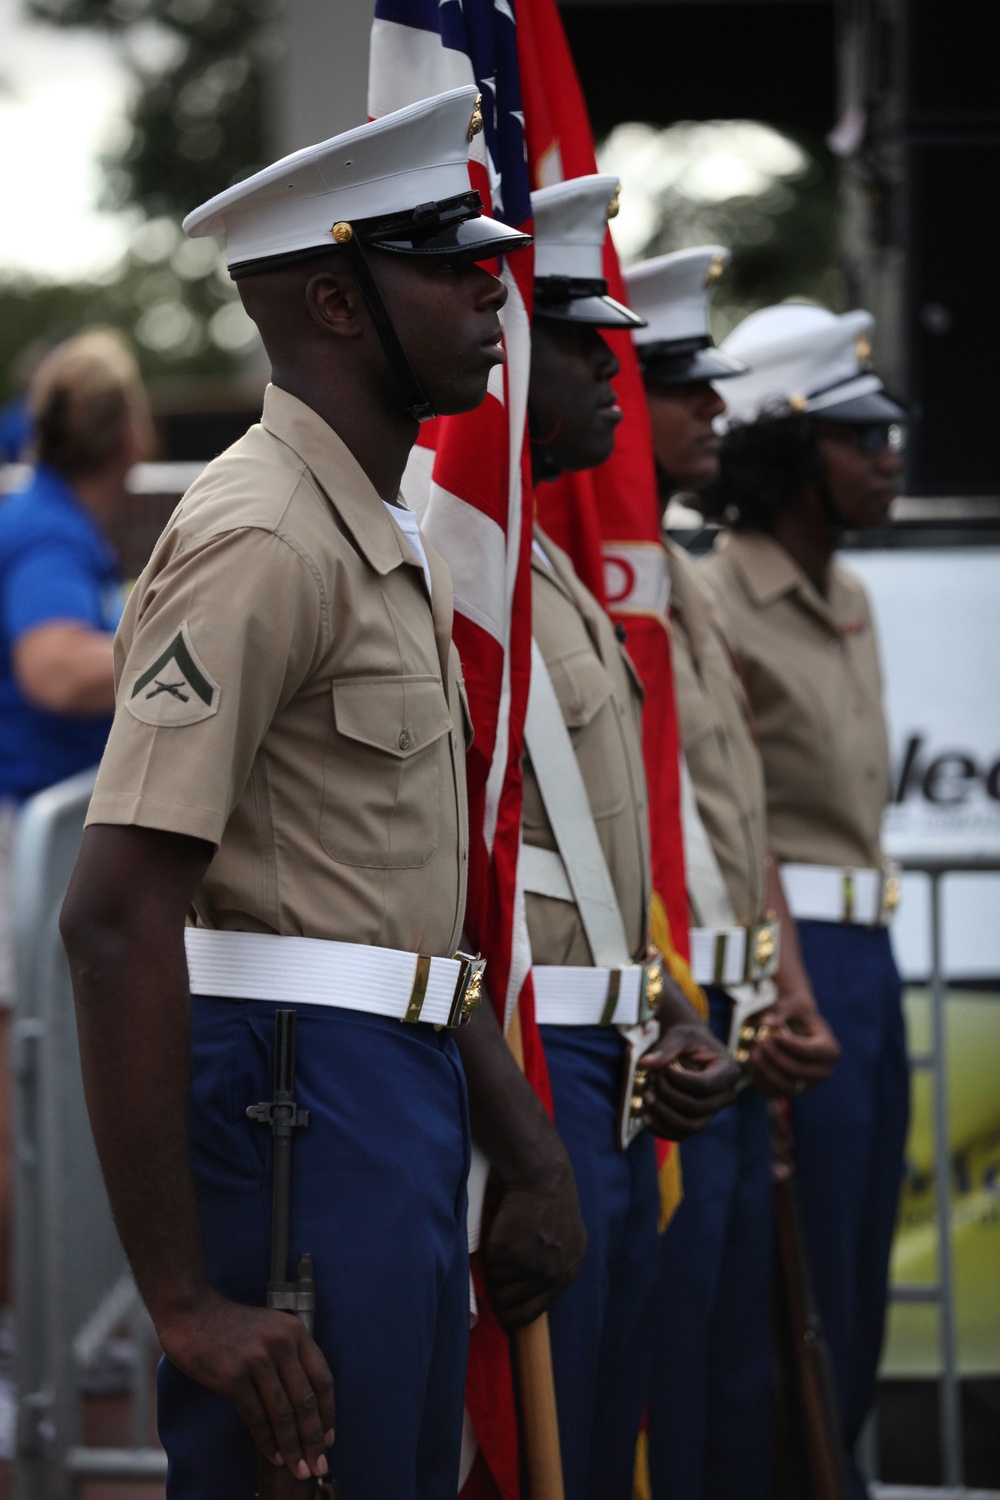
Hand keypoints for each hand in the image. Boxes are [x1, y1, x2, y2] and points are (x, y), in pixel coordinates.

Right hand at [157, 1289, 334, 1479]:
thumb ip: (290, 1356)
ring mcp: (257, 1360)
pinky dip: (267, 1441)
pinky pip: (255, 1416)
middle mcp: (281, 1343)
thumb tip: (306, 1405)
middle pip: (305, 1400)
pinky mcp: (233, 1376)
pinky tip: (274, 1456)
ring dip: (292, 1446)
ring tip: (299, 1468)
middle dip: (314, 1438)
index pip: (322, 1378)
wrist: (192, 1312)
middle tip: (319, 1465)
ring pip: (282, 1413)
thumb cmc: (231, 1325)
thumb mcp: (271, 1328)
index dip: (328, 1413)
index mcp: (295, 1331)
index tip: (329, 1438)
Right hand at [482, 1157, 586, 1331]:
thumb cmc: (548, 1199)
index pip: (536, 1309)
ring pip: (496, 1282)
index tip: (501, 1318)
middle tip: (499, 1266)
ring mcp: (530, 1264)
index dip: (515, 1315)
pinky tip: (503, 1226)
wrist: (541, 1171)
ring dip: (495, 1264)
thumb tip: (523, 1300)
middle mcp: (552, 1273)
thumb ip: (551, 1266)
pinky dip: (489, 1247)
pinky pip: (486, 1264)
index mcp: (568, 1271)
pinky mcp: (507, 1252)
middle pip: (511, 1301)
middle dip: (500, 1288)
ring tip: (508, 1234)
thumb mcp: (563, 1239)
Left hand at [639, 1021, 739, 1139]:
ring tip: (646, 1095)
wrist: (693, 1048)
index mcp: (728, 1072)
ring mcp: (713, 1112)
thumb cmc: (689, 1039)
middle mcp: (726, 1096)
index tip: (664, 1067)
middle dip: (668, 1095)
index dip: (678, 1079)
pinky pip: (681, 1135)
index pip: (703, 1085)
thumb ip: (666, 1049)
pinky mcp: (699, 1122)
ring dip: (663, 1114)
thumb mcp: (680, 1036)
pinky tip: (644, 1115)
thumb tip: (644, 1063)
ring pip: (690, 1127)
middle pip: (697, 1108)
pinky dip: (661, 1129)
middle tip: (651, 1079)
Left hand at [746, 990, 839, 1098]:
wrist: (795, 1025)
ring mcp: (807, 1084)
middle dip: (776, 1056)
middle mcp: (823, 1071)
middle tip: (760, 1041)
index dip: (790, 1044)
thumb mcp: (792, 1005)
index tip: (773, 1033)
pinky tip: (751, 1062)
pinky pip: (773, 1093)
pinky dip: (760, 1080)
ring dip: (767, 1070)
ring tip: (754, 1051)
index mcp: (830, 1050)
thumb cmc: (795, 1013)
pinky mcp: (791, 1091)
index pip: (811, 1052)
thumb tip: (768, 1023)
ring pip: (786, 1086)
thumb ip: (781, 1011)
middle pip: (798, 1071)